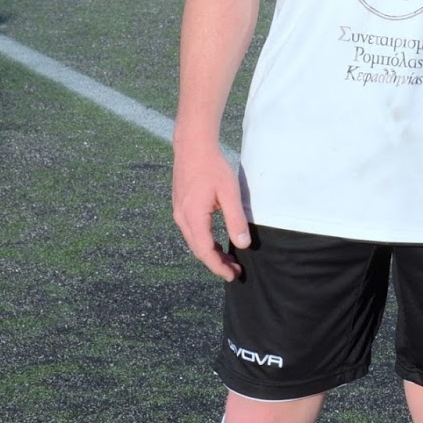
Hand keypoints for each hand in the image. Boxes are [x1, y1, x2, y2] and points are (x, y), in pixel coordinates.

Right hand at [172, 140, 249, 278]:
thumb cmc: (212, 167)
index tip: (233, 276)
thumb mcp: (230, 193)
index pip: (205, 251)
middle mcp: (182, 218)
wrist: (192, 146)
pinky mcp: (181, 207)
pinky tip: (217, 242)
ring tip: (229, 259)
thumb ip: (236, 220)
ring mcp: (179, 212)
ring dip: (211, 253)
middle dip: (216, 263)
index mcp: (193, 217)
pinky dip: (205, 241)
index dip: (218, 267)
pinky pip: (192, 232)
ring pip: (194, 241)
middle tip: (235, 271)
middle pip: (198, 250)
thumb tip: (243, 244)